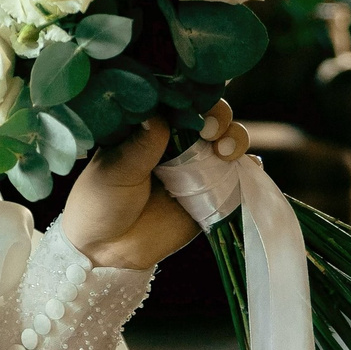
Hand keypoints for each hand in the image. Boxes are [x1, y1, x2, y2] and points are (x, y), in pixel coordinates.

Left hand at [58, 101, 248, 271]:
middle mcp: (178, 143)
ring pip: (228, 142)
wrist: (106, 250)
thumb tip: (159, 117)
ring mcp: (196, 169)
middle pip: (211, 117)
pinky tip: (249, 167)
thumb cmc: (101, 201)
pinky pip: (238, 178)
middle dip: (219, 117)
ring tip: (225, 152)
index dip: (193, 99)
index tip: (194, 108)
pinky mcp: (210, 196)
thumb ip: (140, 146)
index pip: (180, 102)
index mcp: (151, 128)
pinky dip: (250, 169)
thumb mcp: (115, 172)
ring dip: (236, 139)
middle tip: (210, 132)